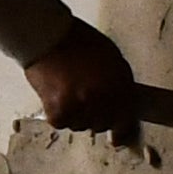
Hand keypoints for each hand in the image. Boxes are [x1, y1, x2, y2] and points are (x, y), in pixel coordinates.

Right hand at [22, 23, 137, 136]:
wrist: (48, 36)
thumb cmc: (79, 42)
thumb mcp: (111, 58)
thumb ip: (119, 84)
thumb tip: (122, 105)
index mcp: (117, 84)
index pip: (125, 119)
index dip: (121, 130)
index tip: (117, 136)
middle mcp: (100, 98)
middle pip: (102, 125)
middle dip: (97, 117)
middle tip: (87, 103)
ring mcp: (78, 106)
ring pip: (81, 126)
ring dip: (78, 116)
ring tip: (70, 95)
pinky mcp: (57, 111)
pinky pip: (63, 123)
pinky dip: (60, 115)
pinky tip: (58, 98)